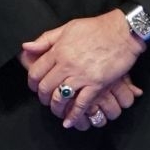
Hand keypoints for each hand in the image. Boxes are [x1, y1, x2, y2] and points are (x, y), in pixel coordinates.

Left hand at [21, 13, 145, 126]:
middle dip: (42, 97)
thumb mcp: (68, 28)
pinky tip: (69, 122)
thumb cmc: (97, 28)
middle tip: (46, 99)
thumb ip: (46, 39)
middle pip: (45, 87)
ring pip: (60, 98)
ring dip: (56, 108)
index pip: (36, 72)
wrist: (124, 32)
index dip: (32, 83)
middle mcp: (67, 64)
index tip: (35, 87)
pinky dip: (73, 116)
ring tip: (57, 110)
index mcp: (59, 50)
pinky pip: (81, 104)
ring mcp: (81, 75)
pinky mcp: (96, 84)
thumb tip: (26, 47)